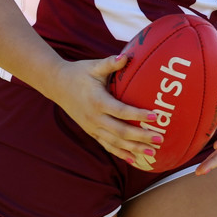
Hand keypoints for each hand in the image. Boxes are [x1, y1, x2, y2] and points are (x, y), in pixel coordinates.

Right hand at [51, 53, 162, 168]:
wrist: (57, 85)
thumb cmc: (79, 73)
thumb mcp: (94, 66)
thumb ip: (111, 62)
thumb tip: (127, 56)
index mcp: (98, 101)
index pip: (121, 111)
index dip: (138, 115)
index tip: (156, 116)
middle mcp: (95, 118)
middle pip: (120, 132)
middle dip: (141, 137)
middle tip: (160, 139)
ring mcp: (92, 127)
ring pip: (115, 142)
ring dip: (134, 149)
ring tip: (152, 153)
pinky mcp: (91, 132)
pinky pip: (107, 145)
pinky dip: (121, 153)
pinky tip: (134, 160)